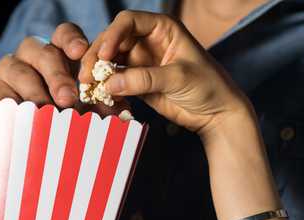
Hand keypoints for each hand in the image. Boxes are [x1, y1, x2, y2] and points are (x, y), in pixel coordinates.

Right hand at [0, 22, 125, 114]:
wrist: (14, 139)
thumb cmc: (55, 119)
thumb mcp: (80, 111)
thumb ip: (98, 109)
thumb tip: (123, 116)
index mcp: (58, 55)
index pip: (64, 35)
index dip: (72, 40)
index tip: (81, 52)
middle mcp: (33, 56)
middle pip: (44, 53)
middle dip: (58, 75)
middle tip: (69, 99)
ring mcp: (9, 70)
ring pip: (20, 71)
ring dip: (36, 93)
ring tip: (48, 113)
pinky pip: (0, 94)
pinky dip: (13, 106)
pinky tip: (24, 120)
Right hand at [78, 10, 254, 138]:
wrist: (217, 114)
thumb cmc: (208, 87)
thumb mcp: (179, 78)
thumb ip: (145, 79)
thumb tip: (109, 83)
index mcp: (162, 28)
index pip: (129, 21)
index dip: (112, 35)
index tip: (103, 55)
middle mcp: (148, 41)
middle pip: (112, 41)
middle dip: (96, 56)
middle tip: (86, 76)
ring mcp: (141, 62)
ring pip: (109, 61)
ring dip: (96, 73)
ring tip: (86, 88)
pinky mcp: (137, 82)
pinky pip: (114, 81)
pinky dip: (105, 88)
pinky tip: (98, 98)